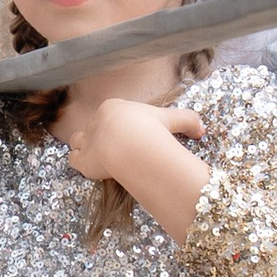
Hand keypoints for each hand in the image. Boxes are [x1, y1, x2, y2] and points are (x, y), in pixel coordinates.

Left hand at [60, 94, 206, 187]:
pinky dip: (79, 163)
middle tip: (114, 148)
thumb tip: (202, 130)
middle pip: (94, 127)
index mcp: (113, 108)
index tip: (129, 135)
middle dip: (102, 136)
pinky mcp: (83, 160)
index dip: (118, 124)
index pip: (111, 113)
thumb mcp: (172, 119)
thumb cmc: (151, 128)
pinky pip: (74, 159)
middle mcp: (96, 121)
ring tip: (96, 155)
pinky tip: (89, 167)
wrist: (132, 143)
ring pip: (78, 140)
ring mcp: (87, 140)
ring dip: (84, 147)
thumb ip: (187, 121)